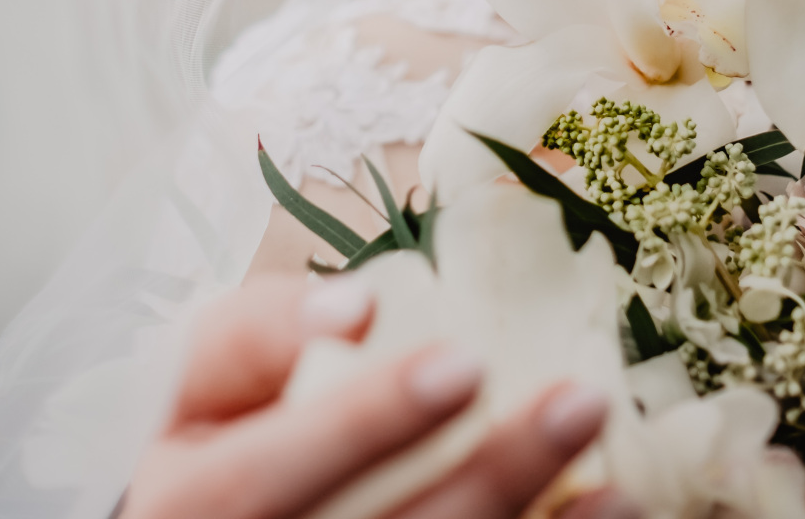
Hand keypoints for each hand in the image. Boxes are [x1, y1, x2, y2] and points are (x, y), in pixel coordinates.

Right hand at [122, 274, 637, 518]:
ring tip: (618, 482)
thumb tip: (356, 306)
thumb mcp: (194, 385)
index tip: (464, 362)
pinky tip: (602, 517)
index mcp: (185, 505)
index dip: (364, 422)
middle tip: (580, 401)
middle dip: (486, 478)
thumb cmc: (213, 444)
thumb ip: (257, 336)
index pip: (264, 472)